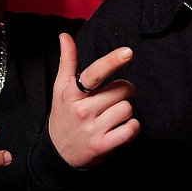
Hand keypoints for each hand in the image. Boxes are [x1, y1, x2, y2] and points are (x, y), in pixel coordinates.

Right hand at [49, 34, 139, 167]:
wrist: (59, 154)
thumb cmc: (64, 116)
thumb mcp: (60, 89)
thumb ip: (66, 62)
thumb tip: (65, 36)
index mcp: (72, 93)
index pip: (94, 74)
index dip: (111, 61)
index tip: (128, 52)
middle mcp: (82, 110)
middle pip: (121, 89)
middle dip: (124, 91)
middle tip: (115, 97)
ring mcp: (93, 129)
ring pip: (127, 108)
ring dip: (126, 110)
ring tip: (112, 115)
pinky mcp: (103, 145)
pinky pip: (131, 128)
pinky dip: (132, 127)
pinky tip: (121, 127)